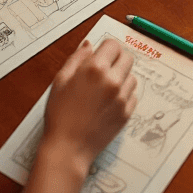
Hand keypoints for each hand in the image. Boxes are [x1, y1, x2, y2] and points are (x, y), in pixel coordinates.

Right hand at [43, 38, 136, 170]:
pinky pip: (133, 95)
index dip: (106, 49)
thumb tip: (89, 45)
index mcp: (95, 69)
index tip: (100, 56)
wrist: (68, 147)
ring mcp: (122, 98)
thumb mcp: (60, 81)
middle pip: (127, 58)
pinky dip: (124, 95)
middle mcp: (113, 81)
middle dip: (117, 60)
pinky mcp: (127, 113)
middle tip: (104, 71)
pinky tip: (109, 102)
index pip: (113, 45)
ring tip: (104, 89)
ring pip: (132, 77)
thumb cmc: (60, 114)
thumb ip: (76, 59)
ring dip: (122, 78)